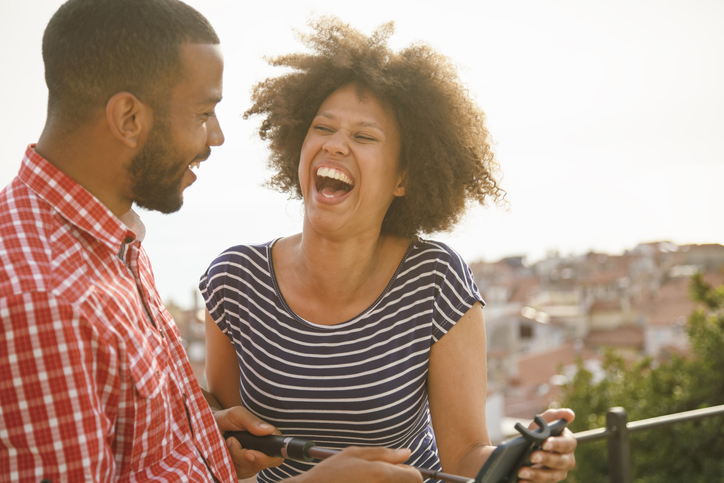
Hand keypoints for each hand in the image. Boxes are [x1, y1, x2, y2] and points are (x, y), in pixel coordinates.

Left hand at [211, 405, 284, 479]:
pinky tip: (225, 452)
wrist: (210, 426)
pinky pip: (237, 474)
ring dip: (234, 458)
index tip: (249, 452)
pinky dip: (229, 464)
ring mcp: (250, 464)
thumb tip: (269, 430)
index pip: (276, 454)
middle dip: (242, 455)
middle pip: (259, 465)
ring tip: (227, 442)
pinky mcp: (240, 471)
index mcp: (266, 439)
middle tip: (231, 440)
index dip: (266, 457)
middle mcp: (261, 452)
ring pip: (247, 470)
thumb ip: (252, 421)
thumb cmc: (225, 418)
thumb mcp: (237, 415)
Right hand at [289, 446, 422, 482]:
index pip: (416, 478)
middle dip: (398, 480)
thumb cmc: (331, 473)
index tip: (396, 471)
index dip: (408, 472)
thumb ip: (384, 453)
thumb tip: (407, 453)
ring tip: (368, 481)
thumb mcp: (355, 453)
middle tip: (378, 477)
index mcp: (382, 474)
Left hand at [517, 408, 576, 482]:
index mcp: (568, 443)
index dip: (556, 444)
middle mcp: (567, 460)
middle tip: (531, 456)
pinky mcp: (548, 481)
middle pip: (560, 462)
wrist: (526, 446)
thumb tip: (570, 414)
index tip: (544, 443)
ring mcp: (559, 473)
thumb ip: (555, 416)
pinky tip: (520, 481)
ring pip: (551, 476)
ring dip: (536, 474)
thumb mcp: (543, 421)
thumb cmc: (539, 432)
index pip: (567, 444)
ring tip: (521, 471)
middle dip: (546, 459)